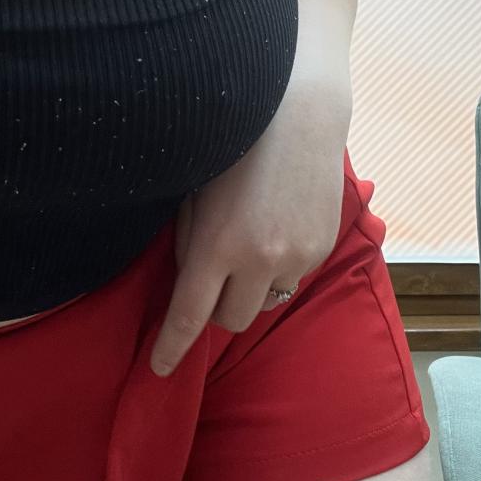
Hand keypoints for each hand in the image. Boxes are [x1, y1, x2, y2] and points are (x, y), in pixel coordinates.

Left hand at [148, 87, 347, 375]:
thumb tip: (186, 282)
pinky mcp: (322, 247)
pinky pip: (294, 275)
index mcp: (218, 246)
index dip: (171, 346)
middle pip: (232, 319)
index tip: (158, 368)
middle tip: (213, 276)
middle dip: (217, 308)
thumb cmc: (234, 143)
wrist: (300, 112)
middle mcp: (261, 260)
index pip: (189, 316)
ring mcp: (297, 256)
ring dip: (252, 286)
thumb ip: (188, 242)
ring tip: (252, 238)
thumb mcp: (195, 193)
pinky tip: (277, 222)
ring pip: (266, 300)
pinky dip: (279, 264)